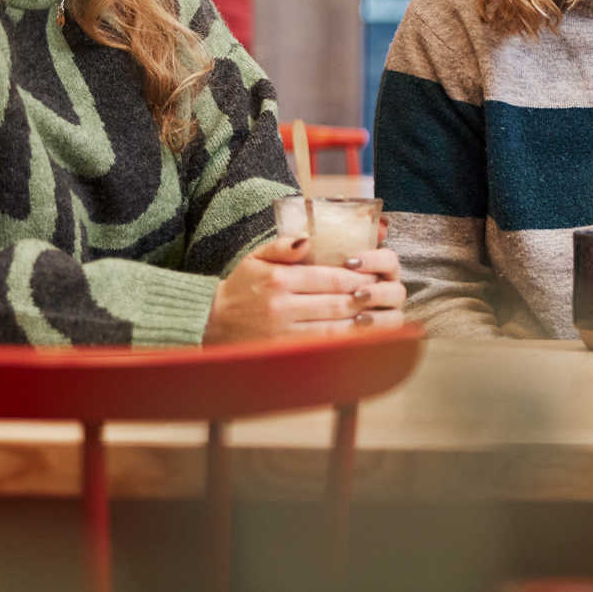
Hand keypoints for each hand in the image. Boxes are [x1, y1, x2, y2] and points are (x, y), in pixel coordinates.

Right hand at [206, 234, 399, 342]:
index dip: (356, 277)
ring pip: (333, 328)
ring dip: (358, 324)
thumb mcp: (255, 258)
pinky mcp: (283, 352)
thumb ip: (282, 246)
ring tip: (377, 316)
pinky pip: (321, 349)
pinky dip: (342, 344)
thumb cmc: (239, 287)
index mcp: (279, 280)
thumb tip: (308, 239)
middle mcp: (282, 307)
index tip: (373, 276)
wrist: (210, 322)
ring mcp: (284, 333)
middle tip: (382, 295)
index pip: (329, 278)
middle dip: (363, 299)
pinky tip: (358, 338)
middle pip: (336, 303)